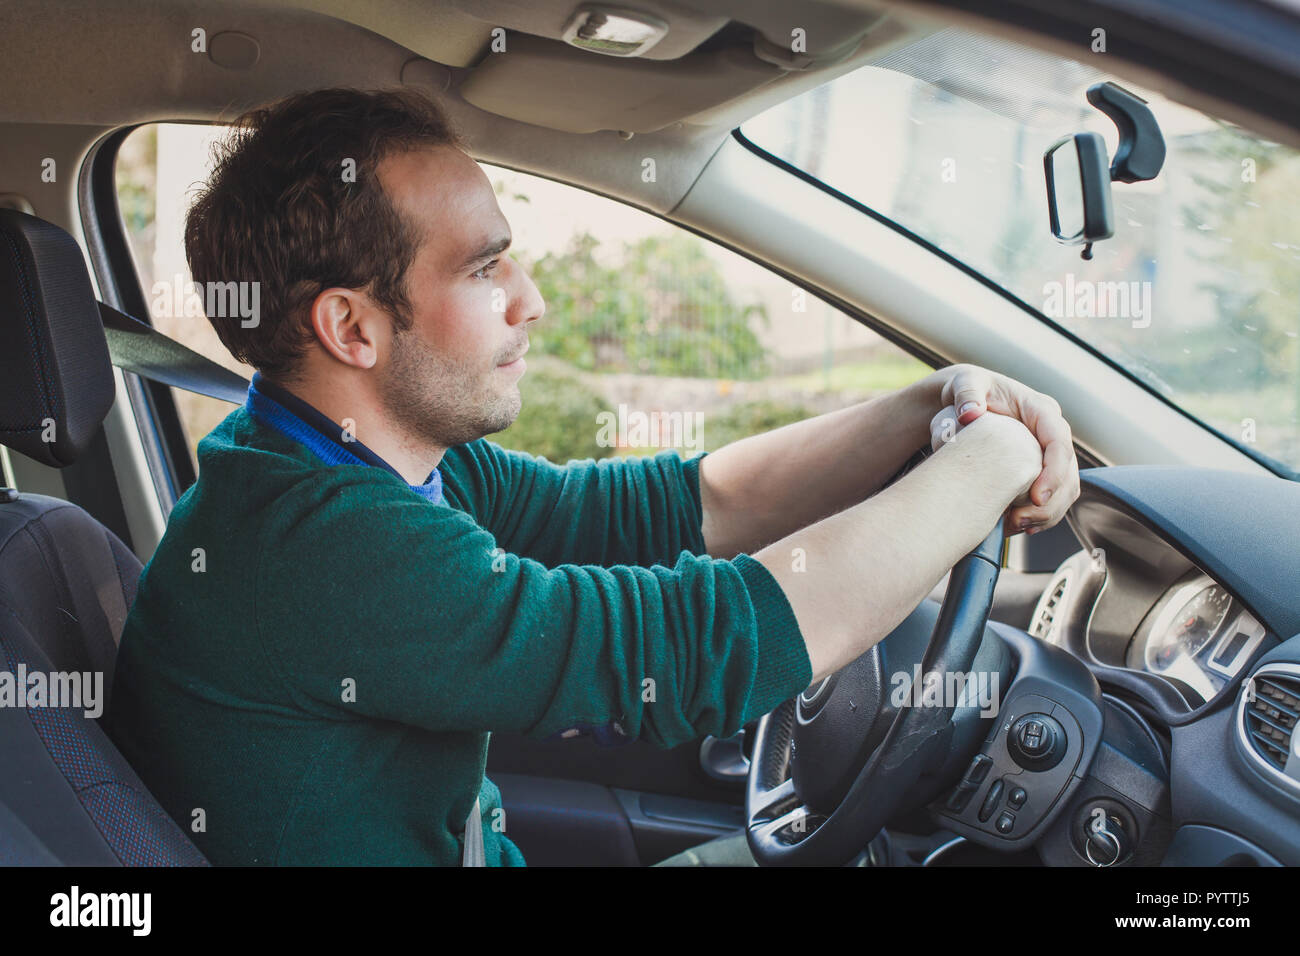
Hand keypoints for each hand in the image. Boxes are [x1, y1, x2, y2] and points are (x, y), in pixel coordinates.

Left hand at [922, 364, 1080, 534]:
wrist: (963, 402)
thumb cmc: (967, 390)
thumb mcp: (965, 382)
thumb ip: (967, 393)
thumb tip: (970, 414)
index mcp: (1041, 410)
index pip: (1059, 443)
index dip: (1054, 473)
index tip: (1036, 497)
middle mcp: (1051, 432)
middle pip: (1068, 473)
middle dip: (1050, 503)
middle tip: (1019, 521)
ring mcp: (1047, 452)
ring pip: (1064, 490)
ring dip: (1045, 514)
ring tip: (1015, 527)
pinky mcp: (1039, 469)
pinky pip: (1051, 496)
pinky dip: (1038, 515)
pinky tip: (1017, 526)